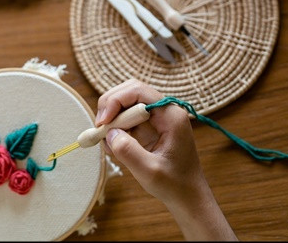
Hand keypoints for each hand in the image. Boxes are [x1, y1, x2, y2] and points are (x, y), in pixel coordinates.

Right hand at [97, 79, 236, 240]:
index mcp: (171, 116)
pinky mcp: (150, 127)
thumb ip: (128, 151)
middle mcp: (165, 111)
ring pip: (127, 103)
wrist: (187, 196)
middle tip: (100, 128)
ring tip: (108, 142)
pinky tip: (114, 146)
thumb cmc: (174, 185)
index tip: (103, 123)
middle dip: (111, 106)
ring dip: (112, 118)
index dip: (116, 101)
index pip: (138, 91)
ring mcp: (157, 118)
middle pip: (131, 91)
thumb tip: (110, 133)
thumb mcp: (149, 171)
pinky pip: (127, 118)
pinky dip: (116, 128)